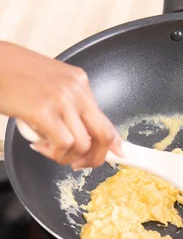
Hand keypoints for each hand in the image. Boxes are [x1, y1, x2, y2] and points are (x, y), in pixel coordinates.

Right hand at [0, 41, 119, 168]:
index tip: (115, 155)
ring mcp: (62, 100)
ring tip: (47, 149)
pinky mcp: (44, 111)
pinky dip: (53, 153)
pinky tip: (38, 145)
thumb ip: (68, 105)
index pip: (106, 119)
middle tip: (79, 164)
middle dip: (96, 157)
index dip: (113, 143)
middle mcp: (76, 90)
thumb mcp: (50, 84)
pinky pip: (63, 144)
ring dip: (66, 157)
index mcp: (79, 82)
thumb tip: (81, 132)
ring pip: (82, 144)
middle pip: (103, 134)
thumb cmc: (12, 74)